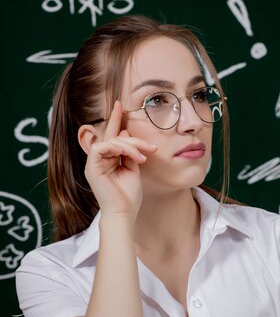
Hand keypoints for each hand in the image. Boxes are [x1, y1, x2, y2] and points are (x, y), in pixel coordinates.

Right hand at [84, 101, 156, 221]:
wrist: (124, 212)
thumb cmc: (129, 195)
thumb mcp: (133, 168)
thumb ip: (129, 152)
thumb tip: (125, 132)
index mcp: (108, 160)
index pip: (111, 136)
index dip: (115, 119)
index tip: (120, 104)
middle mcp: (99, 160)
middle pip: (114, 137)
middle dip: (132, 136)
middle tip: (151, 146)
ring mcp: (94, 163)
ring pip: (112, 140)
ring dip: (131, 146)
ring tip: (143, 157)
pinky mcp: (91, 166)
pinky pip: (103, 147)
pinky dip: (120, 148)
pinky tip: (133, 157)